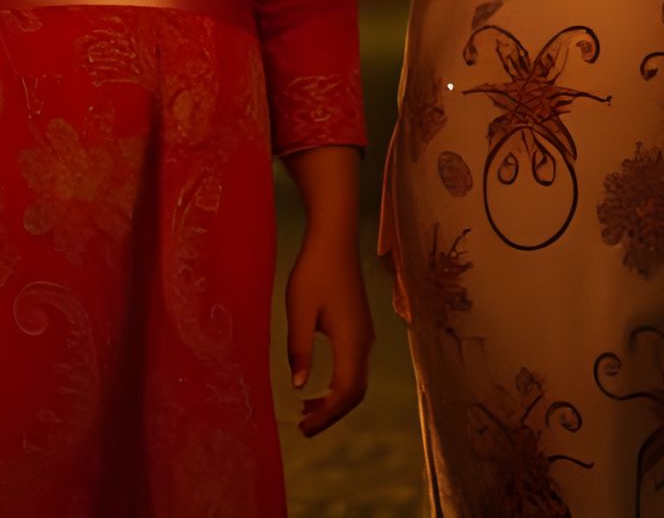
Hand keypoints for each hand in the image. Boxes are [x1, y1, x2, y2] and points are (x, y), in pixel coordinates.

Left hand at [285, 226, 372, 436]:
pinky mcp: (359, 326)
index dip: (325, 415)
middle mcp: (364, 341)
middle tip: (304, 427)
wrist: (335, 236)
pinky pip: (354, 367)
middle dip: (331, 414)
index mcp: (351, 340)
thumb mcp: (299, 309)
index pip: (345, 392)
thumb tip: (299, 386)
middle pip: (355, 392)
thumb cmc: (314, 269)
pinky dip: (338, 384)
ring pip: (356, 381)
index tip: (303, 427)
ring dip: (334, 400)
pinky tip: (317, 383)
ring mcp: (365, 333)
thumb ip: (300, 349)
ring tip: (306, 411)